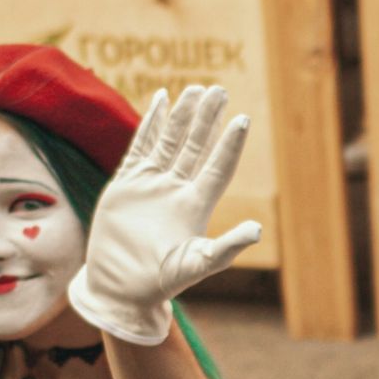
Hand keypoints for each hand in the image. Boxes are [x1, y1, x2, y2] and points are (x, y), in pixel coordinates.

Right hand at [69, 86, 261, 344]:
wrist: (120, 289)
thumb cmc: (160, 282)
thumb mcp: (197, 265)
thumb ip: (226, 247)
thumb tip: (258, 229)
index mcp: (196, 205)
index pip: (218, 167)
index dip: (230, 144)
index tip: (243, 120)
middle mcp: (176, 190)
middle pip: (197, 146)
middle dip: (208, 119)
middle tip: (219, 90)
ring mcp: (151, 184)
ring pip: (171, 140)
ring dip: (183, 116)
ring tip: (197, 89)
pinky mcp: (127, 184)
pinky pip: (141, 146)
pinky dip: (151, 124)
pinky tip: (162, 101)